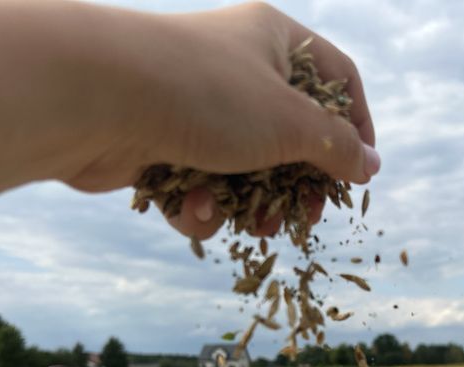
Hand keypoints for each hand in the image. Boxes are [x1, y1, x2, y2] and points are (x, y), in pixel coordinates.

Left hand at [62, 2, 379, 240]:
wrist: (92, 97)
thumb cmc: (204, 95)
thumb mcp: (289, 123)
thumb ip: (335, 148)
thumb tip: (371, 165)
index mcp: (274, 40)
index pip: (336, 79)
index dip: (357, 126)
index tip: (360, 173)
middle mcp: (236, 67)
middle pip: (289, 133)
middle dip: (296, 185)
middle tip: (303, 219)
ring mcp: (194, 105)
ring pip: (242, 166)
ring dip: (248, 204)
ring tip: (252, 228)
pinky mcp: (159, 141)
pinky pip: (198, 180)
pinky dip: (200, 203)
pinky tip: (193, 210)